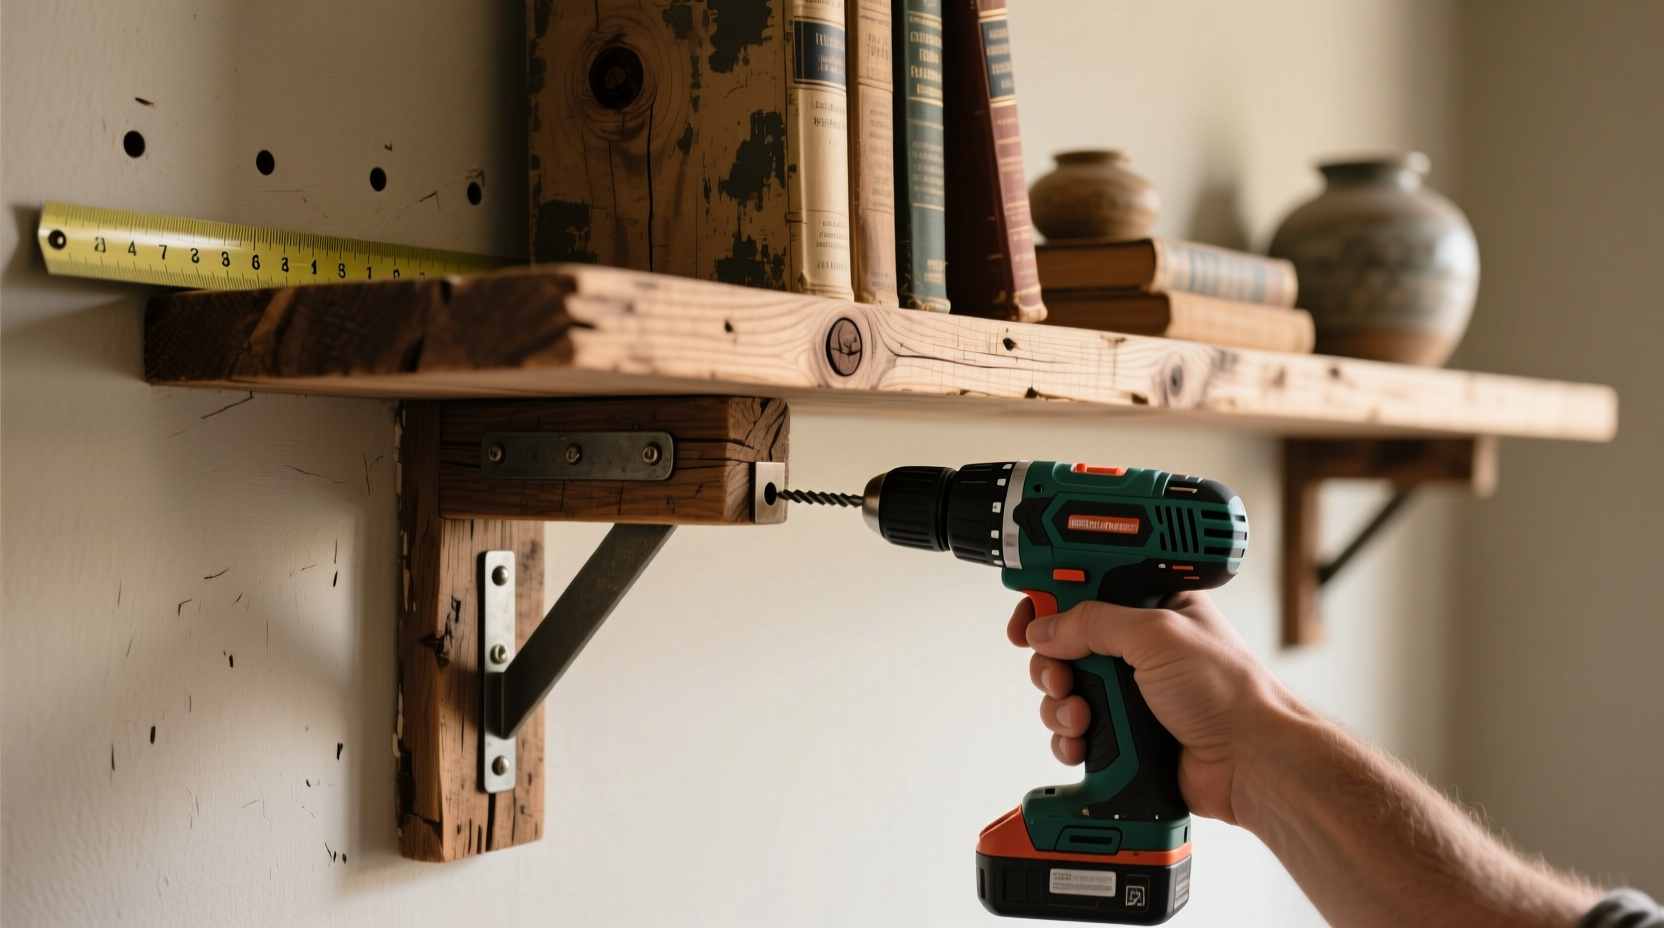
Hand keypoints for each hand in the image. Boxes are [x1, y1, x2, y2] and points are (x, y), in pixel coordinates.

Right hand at [1006, 591, 1298, 823]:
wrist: (1250, 761)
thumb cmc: (1228, 691)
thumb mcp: (1156, 635)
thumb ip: (1094, 622)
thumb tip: (1045, 627)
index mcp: (1150, 609)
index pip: (1085, 591)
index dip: (1050, 600)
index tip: (1027, 616)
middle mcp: (1136, 650)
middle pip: (1063, 645)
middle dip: (1051, 662)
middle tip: (1061, 674)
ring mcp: (1127, 695)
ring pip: (1062, 691)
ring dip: (1060, 705)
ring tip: (1083, 715)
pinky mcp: (1122, 736)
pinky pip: (1072, 734)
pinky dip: (1068, 739)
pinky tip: (1084, 742)